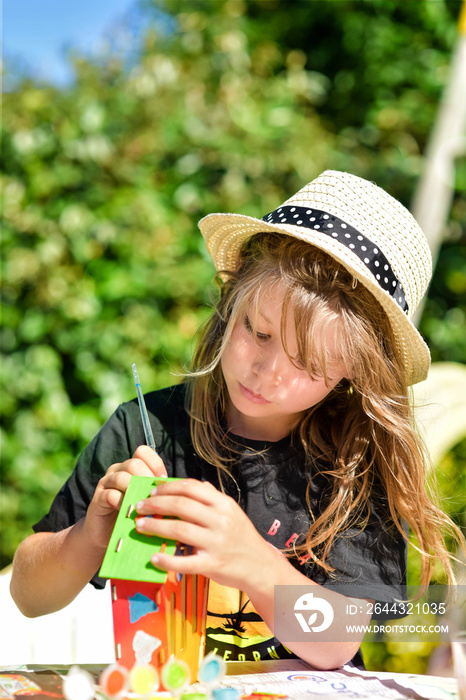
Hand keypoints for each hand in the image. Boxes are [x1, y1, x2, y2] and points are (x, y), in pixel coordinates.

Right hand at [83, 445, 167, 550]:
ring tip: (143, 505)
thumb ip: (159, 491)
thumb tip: (181, 488)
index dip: (155, 464)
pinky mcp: (98, 499)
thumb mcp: (149, 500)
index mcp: (131, 467)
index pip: (143, 452)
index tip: (162, 481)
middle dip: (147, 479)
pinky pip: (110, 495)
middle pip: (134, 463)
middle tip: (154, 497)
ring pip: (122, 477)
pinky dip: (122, 503)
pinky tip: (130, 513)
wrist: (109, 535)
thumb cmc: (134, 515)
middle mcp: (118, 470)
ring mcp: (106, 483)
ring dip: (135, 492)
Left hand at [133, 478, 277, 592]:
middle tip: (139, 507)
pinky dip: (167, 560)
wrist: (261, 567)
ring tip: (140, 526)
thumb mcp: (233, 512)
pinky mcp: (213, 565)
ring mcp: (217, 543)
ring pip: (180, 531)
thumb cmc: (242, 537)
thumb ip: (213, 498)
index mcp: (224, 504)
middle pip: (181, 506)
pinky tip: (154, 557)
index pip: (191, 488)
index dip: (168, 488)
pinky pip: (185, 562)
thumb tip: (196, 485)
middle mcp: (221, 520)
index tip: (152, 491)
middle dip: (156, 505)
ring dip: (155, 527)